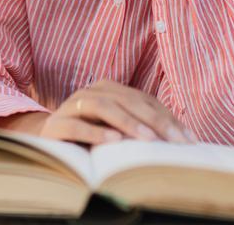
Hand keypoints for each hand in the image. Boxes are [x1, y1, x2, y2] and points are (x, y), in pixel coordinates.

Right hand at [40, 80, 194, 145]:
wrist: (44, 143)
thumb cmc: (88, 139)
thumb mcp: (117, 132)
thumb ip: (141, 129)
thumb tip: (180, 139)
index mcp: (109, 89)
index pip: (144, 100)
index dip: (168, 118)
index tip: (188, 140)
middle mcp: (91, 92)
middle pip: (128, 101)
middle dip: (156, 121)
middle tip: (177, 141)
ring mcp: (71, 106)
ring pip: (104, 107)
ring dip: (129, 122)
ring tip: (149, 139)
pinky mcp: (55, 124)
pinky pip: (77, 125)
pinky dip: (96, 132)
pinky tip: (114, 140)